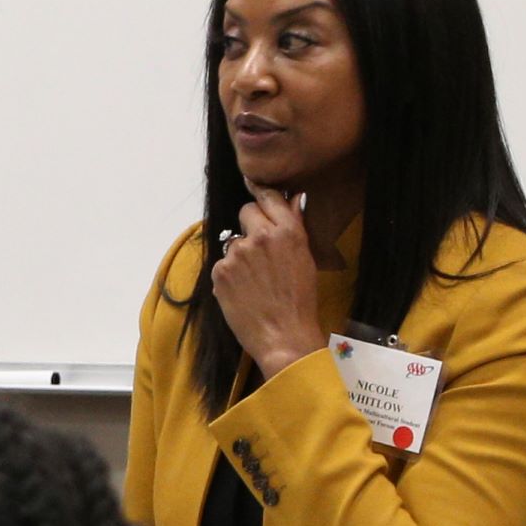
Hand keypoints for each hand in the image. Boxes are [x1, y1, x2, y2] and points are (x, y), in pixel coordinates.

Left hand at [208, 186, 328, 382]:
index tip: (255, 188)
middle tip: (259, 249)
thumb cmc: (300, 301)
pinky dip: (229, 275)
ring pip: (233, 242)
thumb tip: (293, 198)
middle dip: (250, 224)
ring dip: (240, 255)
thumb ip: (294, 226)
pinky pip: (222, 265)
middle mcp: (260, 237)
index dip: (261, 194)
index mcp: (287, 231)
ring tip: (254, 281)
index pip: (268, 197)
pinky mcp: (219, 272)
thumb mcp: (305, 258)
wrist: (284, 336)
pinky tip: (243, 292)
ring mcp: (237, 254)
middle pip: (245, 211)